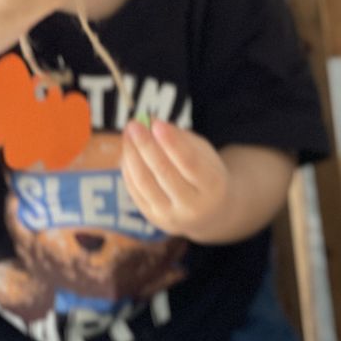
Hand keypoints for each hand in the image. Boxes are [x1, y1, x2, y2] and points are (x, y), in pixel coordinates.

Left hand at [122, 118, 230, 239]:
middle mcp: (193, 206)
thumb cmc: (206, 174)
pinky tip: (127, 152)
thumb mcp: (204, 154)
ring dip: (132, 156)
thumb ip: (180, 138)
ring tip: (128, 135)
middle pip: (164, 173)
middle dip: (146, 146)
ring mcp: (171, 216)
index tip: (156, 123)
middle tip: (134, 125)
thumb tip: (149, 122)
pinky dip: (128, 169)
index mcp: (213, 186)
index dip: (172, 142)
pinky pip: (135, 191)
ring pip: (145, 183)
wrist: (209, 213)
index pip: (190, 162)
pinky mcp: (153, 218)